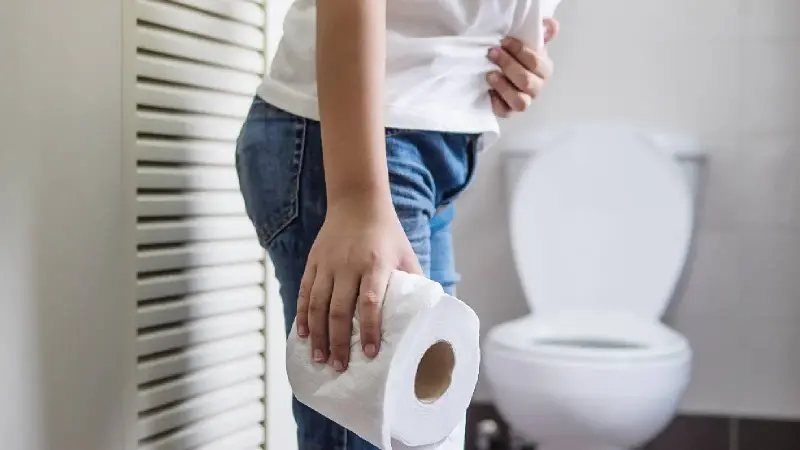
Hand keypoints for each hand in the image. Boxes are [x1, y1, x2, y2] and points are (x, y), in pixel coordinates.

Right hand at [296, 196, 422, 371]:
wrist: (358, 202)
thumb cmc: (388, 234)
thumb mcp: (407, 255)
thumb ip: (416, 283)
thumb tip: (430, 315)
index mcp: (375, 264)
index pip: (370, 302)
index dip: (370, 329)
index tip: (371, 354)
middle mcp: (348, 265)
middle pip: (339, 309)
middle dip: (339, 342)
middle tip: (340, 367)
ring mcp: (328, 264)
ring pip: (317, 304)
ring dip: (318, 335)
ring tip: (319, 358)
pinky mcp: (314, 262)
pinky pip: (305, 292)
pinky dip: (302, 315)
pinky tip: (303, 335)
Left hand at [487, 18, 559, 117]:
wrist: (501, 69)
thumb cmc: (516, 55)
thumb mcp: (528, 41)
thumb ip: (540, 33)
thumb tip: (550, 25)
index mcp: (544, 70)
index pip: (537, 64)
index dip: (520, 52)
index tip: (504, 41)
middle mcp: (536, 88)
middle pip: (527, 82)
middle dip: (508, 65)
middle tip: (492, 53)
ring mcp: (523, 101)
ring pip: (520, 102)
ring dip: (503, 86)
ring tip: (490, 74)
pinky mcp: (508, 111)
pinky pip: (504, 112)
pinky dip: (496, 103)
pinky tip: (488, 91)